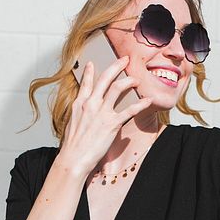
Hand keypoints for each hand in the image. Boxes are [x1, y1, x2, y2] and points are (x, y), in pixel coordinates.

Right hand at [57, 56, 152, 177]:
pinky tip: (147, 101)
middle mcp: (90, 104)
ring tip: (136, 79)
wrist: (73, 158)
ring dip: (129, 81)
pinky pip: (130, 109)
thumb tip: (85, 113)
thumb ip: (80, 114)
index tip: (92, 63)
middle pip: (105, 78)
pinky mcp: (111, 123)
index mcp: (79, 104)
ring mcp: (101, 112)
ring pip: (117, 88)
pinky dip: (140, 104)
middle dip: (116, 66)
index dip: (89, 71)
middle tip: (125, 60)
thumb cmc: (73, 145)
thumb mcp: (72, 124)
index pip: (86, 83)